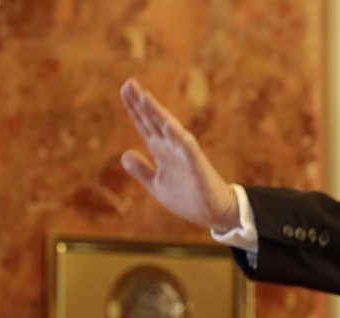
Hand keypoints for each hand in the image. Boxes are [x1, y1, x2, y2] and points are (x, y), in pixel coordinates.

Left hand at [119, 78, 238, 231]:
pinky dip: (177, 135)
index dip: (134, 108)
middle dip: (141, 103)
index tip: (124, 89)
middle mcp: (172, 148)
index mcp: (162, 152)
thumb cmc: (188, 198)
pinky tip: (168, 124)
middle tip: (128, 83)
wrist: (214, 212)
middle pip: (154, 121)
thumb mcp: (157, 185)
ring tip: (144, 96)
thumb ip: (142, 170)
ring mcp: (185, 154)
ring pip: (169, 129)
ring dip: (158, 113)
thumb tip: (124, 154)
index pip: (145, 125)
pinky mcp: (197, 164)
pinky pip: (187, 147)